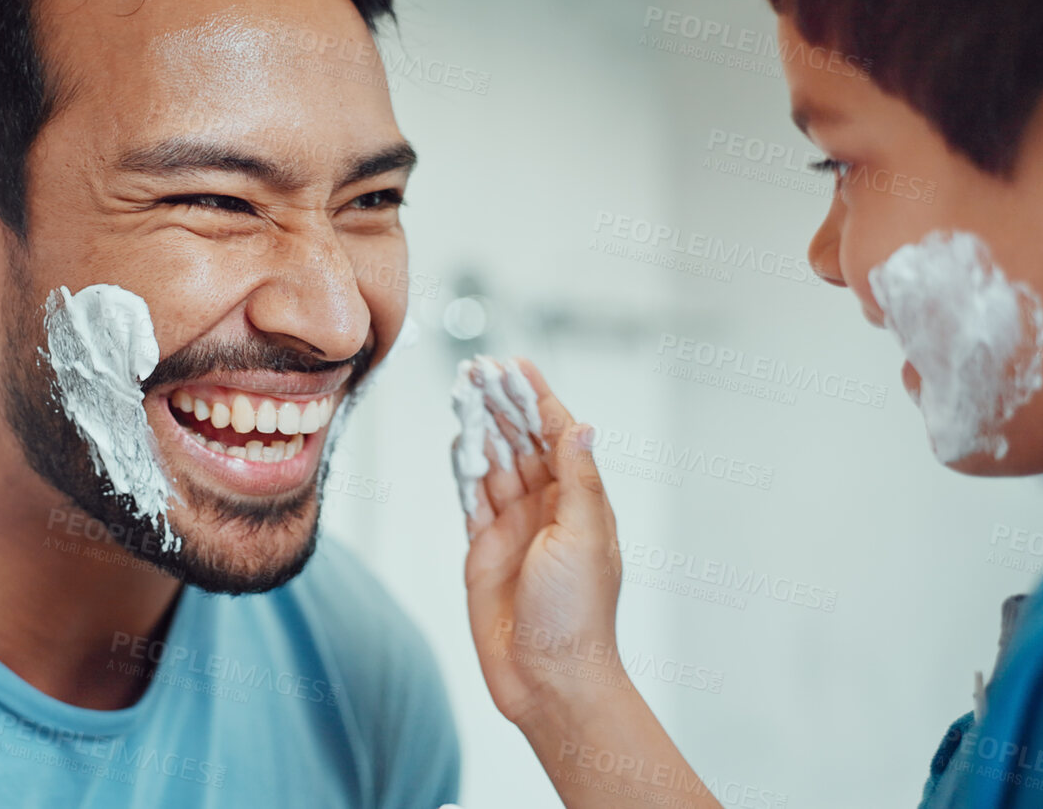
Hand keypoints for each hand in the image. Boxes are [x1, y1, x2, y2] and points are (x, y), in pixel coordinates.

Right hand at [460, 359, 629, 728]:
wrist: (548, 678)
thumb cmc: (576, 616)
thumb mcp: (584, 537)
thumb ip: (578, 480)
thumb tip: (582, 427)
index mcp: (580, 502)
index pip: (557, 435)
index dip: (537, 398)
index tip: (515, 365)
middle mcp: (547, 509)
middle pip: (521, 442)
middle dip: (501, 404)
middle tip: (477, 369)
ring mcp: (514, 528)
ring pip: (494, 464)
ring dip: (480, 427)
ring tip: (462, 392)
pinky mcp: (484, 549)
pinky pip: (472, 498)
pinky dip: (464, 468)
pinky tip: (458, 441)